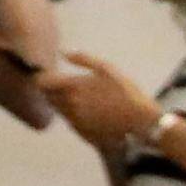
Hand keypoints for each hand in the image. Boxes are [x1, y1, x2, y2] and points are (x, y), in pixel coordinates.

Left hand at [41, 56, 165, 147]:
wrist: (142, 121)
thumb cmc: (127, 92)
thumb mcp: (107, 68)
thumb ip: (82, 59)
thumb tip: (63, 53)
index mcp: (73, 86)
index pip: (42, 82)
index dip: (43, 78)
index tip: (50, 77)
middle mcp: (70, 104)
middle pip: (48, 97)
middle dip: (52, 92)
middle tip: (65, 89)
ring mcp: (75, 120)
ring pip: (59, 111)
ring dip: (63, 105)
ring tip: (81, 101)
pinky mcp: (83, 133)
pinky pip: (70, 124)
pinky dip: (74, 117)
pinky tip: (90, 114)